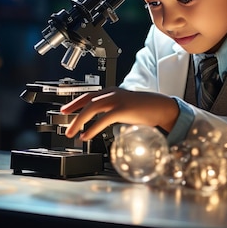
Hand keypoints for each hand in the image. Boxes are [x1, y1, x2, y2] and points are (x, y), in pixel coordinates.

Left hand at [60, 87, 179, 139]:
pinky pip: (103, 119)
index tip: (66, 109)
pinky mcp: (122, 109)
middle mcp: (112, 93)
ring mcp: (117, 100)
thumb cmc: (145, 108)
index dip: (75, 102)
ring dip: (78, 121)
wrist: (161, 107)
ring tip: (72, 132)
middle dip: (73, 111)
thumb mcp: (125, 106)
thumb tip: (104, 119)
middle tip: (65, 122)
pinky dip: (92, 128)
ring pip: (91, 108)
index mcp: (112, 91)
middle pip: (87, 101)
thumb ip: (114, 110)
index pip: (89, 95)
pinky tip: (86, 136)